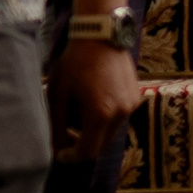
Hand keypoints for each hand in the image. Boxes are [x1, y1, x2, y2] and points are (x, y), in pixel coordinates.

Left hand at [47, 38, 139, 163]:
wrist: (100, 35)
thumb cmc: (75, 62)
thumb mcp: (59, 94)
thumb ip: (57, 126)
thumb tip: (56, 149)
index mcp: (101, 114)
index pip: (87, 151)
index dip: (72, 157)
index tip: (60, 153)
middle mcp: (121, 113)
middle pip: (101, 145)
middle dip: (83, 145)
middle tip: (67, 135)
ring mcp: (131, 104)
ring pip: (111, 132)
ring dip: (95, 132)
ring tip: (79, 115)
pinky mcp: (135, 95)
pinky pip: (119, 117)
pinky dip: (106, 119)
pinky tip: (93, 103)